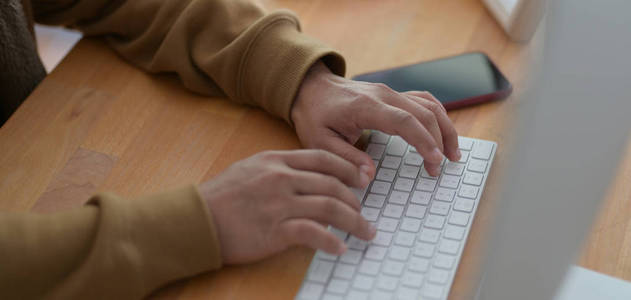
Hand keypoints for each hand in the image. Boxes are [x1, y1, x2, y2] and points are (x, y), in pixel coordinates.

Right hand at [198, 150, 375, 263]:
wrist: (196, 219)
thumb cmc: (220, 196)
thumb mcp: (250, 169)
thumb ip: (279, 169)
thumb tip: (307, 177)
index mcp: (276, 161)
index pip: (323, 158)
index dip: (348, 168)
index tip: (363, 179)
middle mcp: (281, 178)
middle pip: (332, 184)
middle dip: (355, 200)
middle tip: (365, 212)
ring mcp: (279, 204)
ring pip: (330, 208)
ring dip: (354, 222)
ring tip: (366, 232)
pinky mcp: (275, 230)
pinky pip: (314, 233)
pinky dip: (332, 241)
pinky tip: (340, 248)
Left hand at [291, 61, 460, 176]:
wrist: (312, 88)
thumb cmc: (315, 114)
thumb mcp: (320, 141)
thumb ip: (345, 158)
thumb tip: (369, 176)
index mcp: (366, 106)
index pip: (403, 121)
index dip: (423, 140)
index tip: (435, 161)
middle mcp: (384, 95)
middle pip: (423, 113)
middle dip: (438, 141)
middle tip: (438, 169)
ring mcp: (391, 93)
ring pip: (429, 105)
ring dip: (445, 129)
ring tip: (452, 155)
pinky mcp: (394, 95)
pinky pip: (424, 101)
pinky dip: (438, 117)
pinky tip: (443, 135)